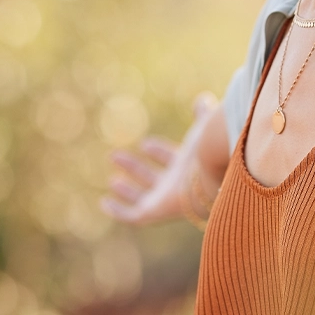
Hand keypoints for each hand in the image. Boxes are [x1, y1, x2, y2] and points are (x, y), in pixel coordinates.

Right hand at [100, 92, 219, 224]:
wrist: (210, 175)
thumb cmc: (208, 151)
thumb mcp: (202, 129)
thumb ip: (202, 116)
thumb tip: (203, 98)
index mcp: (188, 166)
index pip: (171, 159)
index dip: (158, 151)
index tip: (145, 143)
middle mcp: (176, 185)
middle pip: (153, 178)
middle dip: (136, 168)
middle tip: (115, 156)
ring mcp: (164, 200)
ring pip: (143, 198)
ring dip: (127, 190)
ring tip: (112, 181)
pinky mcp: (153, 213)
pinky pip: (132, 216)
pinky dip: (118, 211)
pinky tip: (105, 203)